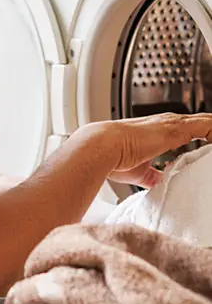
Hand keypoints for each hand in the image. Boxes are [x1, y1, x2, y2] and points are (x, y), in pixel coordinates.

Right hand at [82, 113, 211, 187]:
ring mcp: (174, 124)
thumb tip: (159, 182)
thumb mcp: (140, 171)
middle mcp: (169, 123)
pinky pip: (209, 124)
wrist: (103, 147)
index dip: (206, 136)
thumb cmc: (114, 157)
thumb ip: (153, 175)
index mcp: (160, 130)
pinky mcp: (177, 128)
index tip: (211, 152)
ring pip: (208, 121)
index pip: (191, 129)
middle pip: (203, 123)